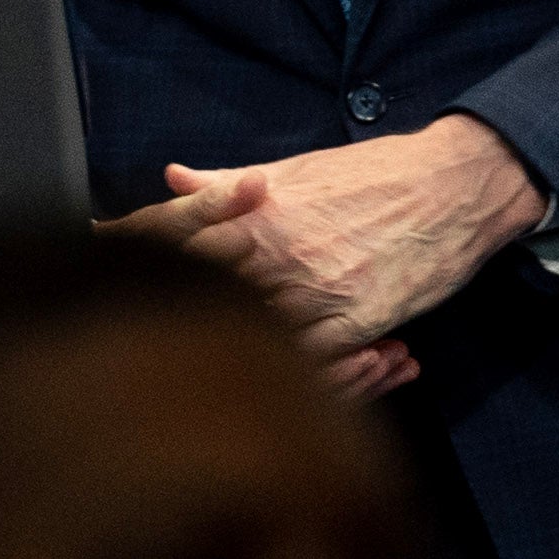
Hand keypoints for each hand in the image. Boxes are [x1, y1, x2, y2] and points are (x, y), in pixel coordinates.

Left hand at [112, 125, 545, 363]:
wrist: (453, 187)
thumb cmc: (374, 173)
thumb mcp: (296, 170)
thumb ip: (226, 182)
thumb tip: (173, 177)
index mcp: (256, 218)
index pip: (180, 248)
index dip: (140, 263)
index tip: (105, 274)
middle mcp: (280, 260)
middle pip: (208, 302)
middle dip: (175, 322)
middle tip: (136, 349)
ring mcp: (319, 295)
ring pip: (257, 343)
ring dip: (233, 359)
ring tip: (199, 379)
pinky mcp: (357, 324)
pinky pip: (314, 364)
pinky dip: (295, 377)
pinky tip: (277, 388)